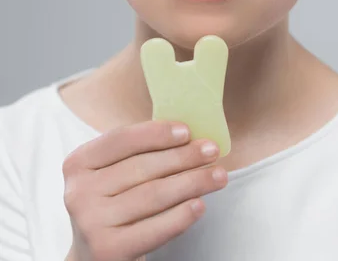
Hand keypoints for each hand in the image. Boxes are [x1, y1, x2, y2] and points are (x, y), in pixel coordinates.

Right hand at [62, 120, 227, 259]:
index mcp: (78, 163)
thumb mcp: (113, 174)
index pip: (121, 139)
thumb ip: (138, 153)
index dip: (156, 133)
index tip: (187, 131)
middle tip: (212, 150)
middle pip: (141, 167)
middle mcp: (78, 192)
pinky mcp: (108, 251)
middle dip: (183, 157)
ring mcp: (91, 223)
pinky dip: (181, 215)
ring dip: (192, 182)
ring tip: (218, 175)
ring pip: (153, 195)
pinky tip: (200, 205)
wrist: (94, 256)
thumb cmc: (114, 203)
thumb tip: (187, 135)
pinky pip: (154, 229)